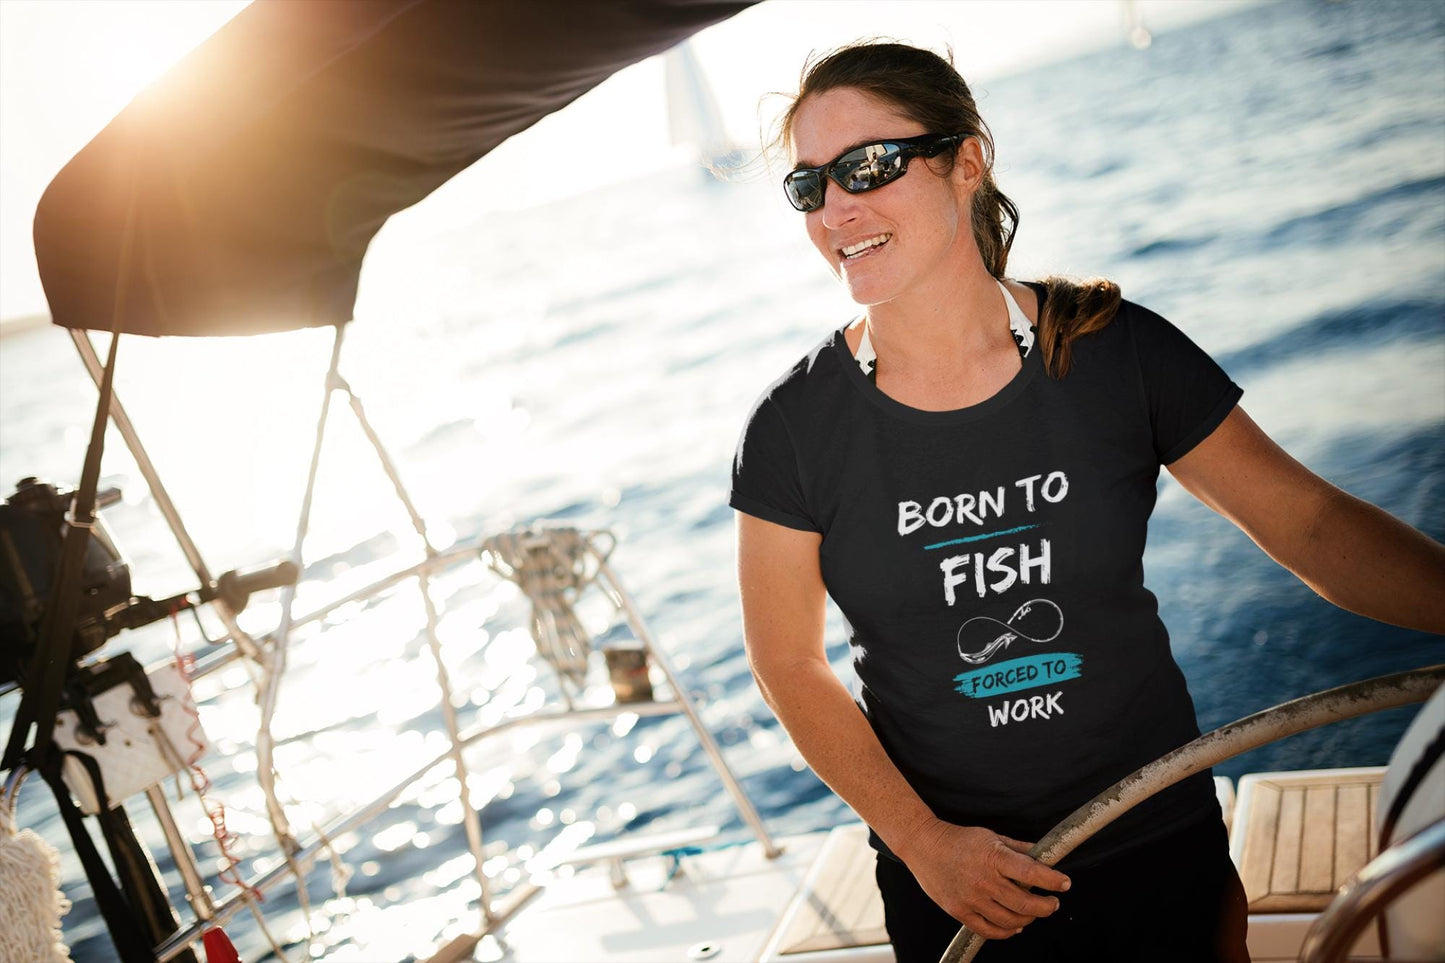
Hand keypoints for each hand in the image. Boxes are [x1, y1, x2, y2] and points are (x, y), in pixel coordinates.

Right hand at [900, 819, 1070, 940]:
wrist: (923, 845)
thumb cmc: (959, 839)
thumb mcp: (991, 835)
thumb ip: (1018, 848)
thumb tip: (1044, 855)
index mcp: (993, 857)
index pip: (1031, 873)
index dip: (1052, 881)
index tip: (1065, 884)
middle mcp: (983, 880)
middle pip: (1025, 904)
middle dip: (1046, 906)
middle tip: (1053, 903)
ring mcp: (971, 898)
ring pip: (1010, 921)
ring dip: (1029, 920)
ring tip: (1033, 913)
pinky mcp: (959, 911)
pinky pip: (989, 930)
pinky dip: (1007, 932)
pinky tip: (1015, 926)